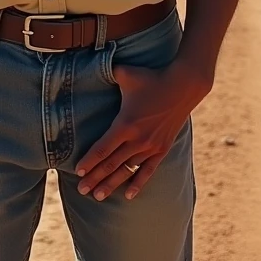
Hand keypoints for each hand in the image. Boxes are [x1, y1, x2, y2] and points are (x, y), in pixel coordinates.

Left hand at [75, 55, 211, 201]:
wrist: (182, 87)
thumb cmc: (152, 78)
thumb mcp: (126, 73)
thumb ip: (108, 72)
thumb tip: (93, 64)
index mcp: (125, 124)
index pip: (103, 148)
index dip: (89, 161)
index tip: (78, 172)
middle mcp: (137, 140)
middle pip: (111, 164)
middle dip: (95, 178)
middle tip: (82, 190)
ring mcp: (150, 147)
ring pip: (127, 170)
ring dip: (112, 184)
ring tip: (98, 196)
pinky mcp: (162, 149)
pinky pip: (147, 171)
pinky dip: (138, 183)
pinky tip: (128, 196)